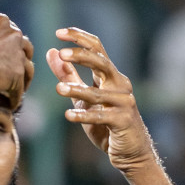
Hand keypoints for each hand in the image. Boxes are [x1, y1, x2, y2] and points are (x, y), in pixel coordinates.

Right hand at [0, 0, 33, 105]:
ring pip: (24, 70)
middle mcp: (14, 36)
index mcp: (1, 21)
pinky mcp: (18, 77)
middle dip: (15, 61)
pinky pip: (19, 90)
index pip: (9, 33)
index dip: (1, 46)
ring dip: (18, 80)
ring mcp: (17, 56)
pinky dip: (13, 97)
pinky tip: (6, 102)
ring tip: (6, 88)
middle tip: (1, 74)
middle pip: (22, 50)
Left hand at [47, 27, 155, 174]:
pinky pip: (101, 116)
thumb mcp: (84, 98)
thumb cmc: (107, 124)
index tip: (59, 32)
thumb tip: (52, 52)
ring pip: (98, 92)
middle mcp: (119, 85)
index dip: (79, 38)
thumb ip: (69, 75)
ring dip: (77, 90)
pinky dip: (84, 116)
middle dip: (82, 56)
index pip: (97, 48)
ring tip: (59, 89)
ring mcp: (123, 103)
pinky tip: (68, 116)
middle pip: (102, 62)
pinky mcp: (123, 121)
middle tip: (62, 53)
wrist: (131, 152)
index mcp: (110, 76)